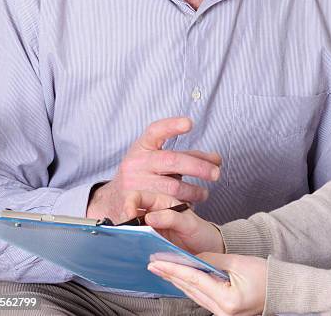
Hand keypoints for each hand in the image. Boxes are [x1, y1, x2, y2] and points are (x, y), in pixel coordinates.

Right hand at [86, 117, 221, 221]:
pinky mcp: (135, 205)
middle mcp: (136, 162)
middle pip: (172, 160)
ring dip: (194, 191)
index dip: (172, 126)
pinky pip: (165, 207)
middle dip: (198, 166)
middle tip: (216, 173)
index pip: (156, 131)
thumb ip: (186, 156)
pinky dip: (181, 206)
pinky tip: (189, 206)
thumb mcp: (158, 159)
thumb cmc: (144, 174)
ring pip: (172, 187)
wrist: (114, 200)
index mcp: (142, 146)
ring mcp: (134, 184)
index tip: (189, 123)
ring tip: (204, 194)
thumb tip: (217, 159)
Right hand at [120, 190, 224, 254]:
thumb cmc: (201, 232)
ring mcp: (150, 230)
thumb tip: (149, 217)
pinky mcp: (150, 244)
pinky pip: (136, 243)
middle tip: (125, 231)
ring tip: (127, 241)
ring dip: (127, 233)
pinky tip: (132, 250)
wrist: (208, 250)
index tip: (128, 215)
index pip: (139, 196)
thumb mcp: (189, 223)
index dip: (130, 203)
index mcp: (162, 203)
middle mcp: (153, 214)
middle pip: (130, 212)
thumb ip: (171, 218)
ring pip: (131, 228)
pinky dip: (132, 245)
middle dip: (124, 220)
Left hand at [148, 253, 266, 315]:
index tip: (158, 262)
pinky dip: (190, 286)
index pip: (194, 280)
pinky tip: (180, 278)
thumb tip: (192, 257)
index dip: (174, 269)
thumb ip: (213, 260)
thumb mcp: (238, 262)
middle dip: (171, 275)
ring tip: (162, 269)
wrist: (279, 290)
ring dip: (177, 280)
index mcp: (227, 300)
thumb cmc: (264, 276)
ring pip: (193, 295)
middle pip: (190, 289)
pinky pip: (201, 298)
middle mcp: (222, 312)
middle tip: (153, 263)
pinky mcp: (222, 313)